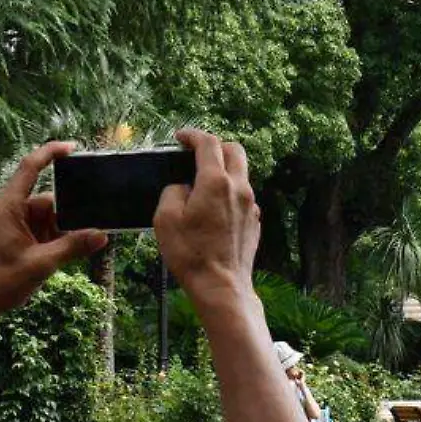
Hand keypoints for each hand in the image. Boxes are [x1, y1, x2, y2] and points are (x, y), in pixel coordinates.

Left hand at [0, 141, 108, 317]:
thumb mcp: (40, 265)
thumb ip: (72, 247)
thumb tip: (102, 235)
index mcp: (7, 206)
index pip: (30, 167)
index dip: (52, 153)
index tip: (72, 148)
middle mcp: (0, 208)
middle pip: (41, 202)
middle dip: (63, 219)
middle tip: (82, 236)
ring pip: (34, 219)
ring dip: (51, 233)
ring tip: (62, 255)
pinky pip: (24, 230)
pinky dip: (39, 240)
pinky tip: (48, 257)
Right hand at [155, 128, 260, 312]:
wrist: (221, 286)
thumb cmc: (191, 254)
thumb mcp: (165, 219)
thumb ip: (173, 191)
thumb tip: (182, 187)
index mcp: (216, 182)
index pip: (208, 143)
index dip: (193, 135)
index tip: (181, 138)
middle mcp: (239, 188)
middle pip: (234, 150)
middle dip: (215, 146)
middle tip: (196, 154)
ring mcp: (251, 205)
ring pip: (241, 173)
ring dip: (224, 169)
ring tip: (202, 183)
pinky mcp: (254, 221)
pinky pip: (243, 196)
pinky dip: (230, 192)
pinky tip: (214, 209)